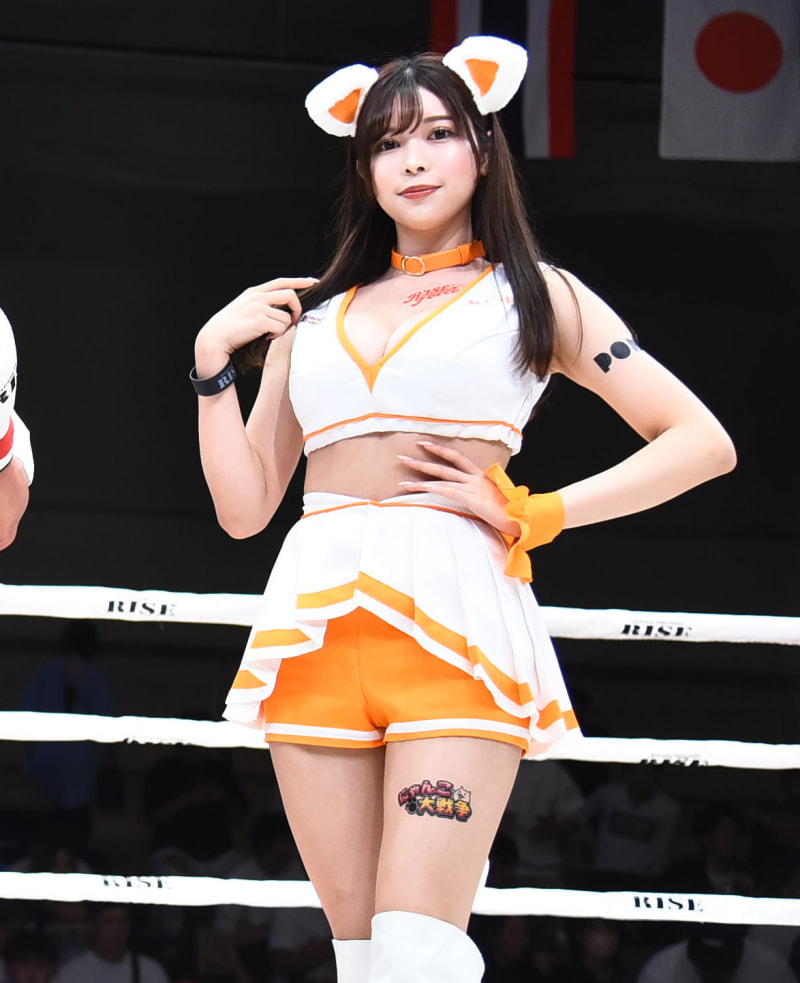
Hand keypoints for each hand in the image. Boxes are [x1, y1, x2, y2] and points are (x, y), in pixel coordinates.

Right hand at [195, 276, 317, 371]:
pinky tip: (265, 337)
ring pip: (286, 317)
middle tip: (295, 320)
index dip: (299, 282)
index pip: (281, 282)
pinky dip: (276, 335)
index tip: (312, 282)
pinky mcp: (259, 320)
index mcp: (254, 292)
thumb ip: (260, 304)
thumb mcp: (243, 308)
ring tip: (268, 333)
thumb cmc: (229, 328)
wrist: (214, 338)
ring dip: (282, 328)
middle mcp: (257, 296)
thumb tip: (281, 310)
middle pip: (290, 295)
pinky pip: (281, 328)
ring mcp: (258, 307)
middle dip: (297, 309)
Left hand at [398, 441, 518, 535]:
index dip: (442, 450)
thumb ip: (482, 496)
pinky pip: (447, 491)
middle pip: (447, 464)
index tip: (426, 445)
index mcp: (482, 476)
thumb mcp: (494, 500)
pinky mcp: (472, 497)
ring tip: (402, 480)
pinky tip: (418, 488)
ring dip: (421, 478)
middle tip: (404, 456)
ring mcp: (474, 486)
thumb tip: (474, 500)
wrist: (524, 516)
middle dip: (425, 459)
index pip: (458, 459)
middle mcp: (476, 478)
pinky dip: (431, 489)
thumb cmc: (512, 512)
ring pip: (442, 477)